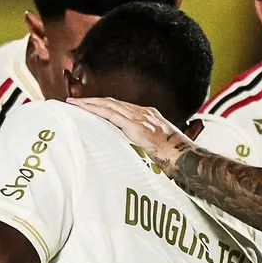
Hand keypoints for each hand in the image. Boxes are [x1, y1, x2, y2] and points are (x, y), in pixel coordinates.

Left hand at [69, 97, 194, 171]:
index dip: (106, 106)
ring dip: (89, 104)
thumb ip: (149, 148)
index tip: (92, 107)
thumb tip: (138, 156)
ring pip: (109, 105)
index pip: (123, 108)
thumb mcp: (162, 150)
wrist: (188, 160)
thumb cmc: (178, 161)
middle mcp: (145, 114)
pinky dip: (94, 109)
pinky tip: (81, 109)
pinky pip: (110, 114)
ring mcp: (141, 118)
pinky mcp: (136, 126)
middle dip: (93, 102)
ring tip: (73, 103)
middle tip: (75, 102)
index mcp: (151, 118)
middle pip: (113, 103)